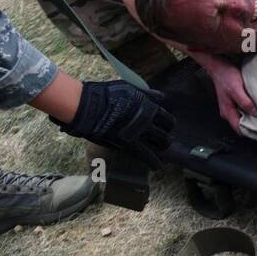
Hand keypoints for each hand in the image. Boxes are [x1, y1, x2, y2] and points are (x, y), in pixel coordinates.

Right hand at [52, 80, 174, 166]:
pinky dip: (153, 162)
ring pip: (160, 145)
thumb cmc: (105, 95)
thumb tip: (161, 97)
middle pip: (165, 134)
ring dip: (161, 150)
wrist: (88, 107)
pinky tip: (157, 167)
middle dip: (165, 139)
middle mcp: (148, 121)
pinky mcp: (129, 145)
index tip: (165, 127)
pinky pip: (146, 156)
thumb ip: (146, 94)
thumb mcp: (129, 88)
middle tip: (162, 141)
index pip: (167, 119)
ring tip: (161, 154)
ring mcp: (139, 133)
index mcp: (149, 107)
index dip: (168, 125)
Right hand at [197, 53, 256, 133]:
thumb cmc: (226, 77)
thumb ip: (245, 102)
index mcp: (227, 112)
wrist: (219, 66)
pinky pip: (243, 110)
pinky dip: (251, 110)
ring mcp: (230, 107)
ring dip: (253, 118)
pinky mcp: (234, 101)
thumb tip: (255, 113)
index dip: (251, 132)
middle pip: (242, 125)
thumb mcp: (236, 89)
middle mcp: (228, 112)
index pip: (239, 129)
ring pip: (243, 117)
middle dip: (253, 126)